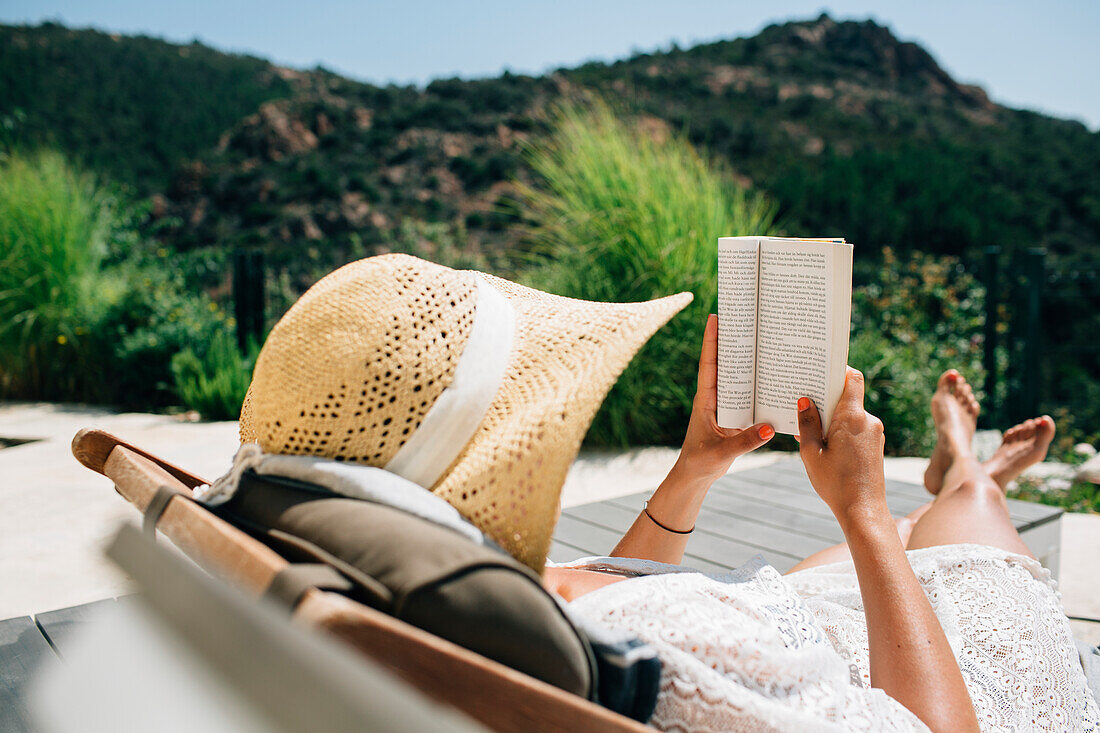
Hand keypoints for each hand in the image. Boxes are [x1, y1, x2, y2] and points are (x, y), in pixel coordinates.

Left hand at [676, 314, 773, 483]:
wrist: (696, 476)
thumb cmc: (700, 463)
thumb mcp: (721, 453)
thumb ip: (745, 442)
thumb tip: (770, 427)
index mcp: (705, 400)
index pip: (708, 365)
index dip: (711, 341)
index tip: (714, 317)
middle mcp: (715, 398)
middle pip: (724, 364)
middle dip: (732, 341)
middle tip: (744, 317)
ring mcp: (725, 406)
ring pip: (738, 378)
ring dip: (748, 361)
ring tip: (762, 337)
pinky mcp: (735, 417)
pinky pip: (748, 396)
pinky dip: (759, 386)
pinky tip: (774, 376)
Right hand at [797, 367, 887, 528]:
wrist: (864, 510)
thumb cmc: (835, 483)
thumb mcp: (811, 453)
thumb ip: (807, 424)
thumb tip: (804, 401)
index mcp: (853, 417)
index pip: (852, 378)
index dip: (838, 370)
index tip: (821, 371)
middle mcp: (868, 420)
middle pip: (848, 396)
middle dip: (827, 398)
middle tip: (805, 401)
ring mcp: (875, 433)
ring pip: (851, 414)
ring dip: (833, 417)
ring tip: (811, 428)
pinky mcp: (876, 445)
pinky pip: (857, 428)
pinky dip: (842, 430)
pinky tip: (825, 444)